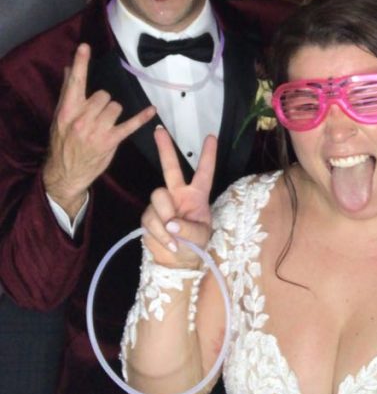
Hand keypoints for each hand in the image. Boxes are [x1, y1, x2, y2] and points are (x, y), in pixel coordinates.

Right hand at [43, 44, 156, 218]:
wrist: (65, 173)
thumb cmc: (63, 142)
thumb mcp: (60, 118)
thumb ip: (67, 93)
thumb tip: (69, 69)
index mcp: (67, 111)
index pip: (75, 82)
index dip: (80, 63)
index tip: (84, 47)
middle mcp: (81, 119)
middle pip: (103, 95)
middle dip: (103, 102)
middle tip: (97, 114)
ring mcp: (96, 130)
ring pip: (115, 106)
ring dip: (114, 112)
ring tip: (105, 123)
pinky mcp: (110, 141)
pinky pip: (130, 124)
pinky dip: (142, 117)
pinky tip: (152, 110)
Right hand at [141, 126, 215, 267]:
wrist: (176, 263)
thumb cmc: (194, 246)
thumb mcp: (200, 238)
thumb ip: (188, 230)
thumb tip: (171, 223)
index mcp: (197, 196)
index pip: (204, 172)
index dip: (208, 155)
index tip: (211, 136)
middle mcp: (178, 194)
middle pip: (170, 168)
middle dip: (165, 149)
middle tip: (159, 129)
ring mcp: (162, 204)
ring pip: (158, 197)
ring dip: (165, 217)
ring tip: (174, 235)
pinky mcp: (148, 216)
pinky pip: (150, 218)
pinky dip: (159, 232)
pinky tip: (167, 242)